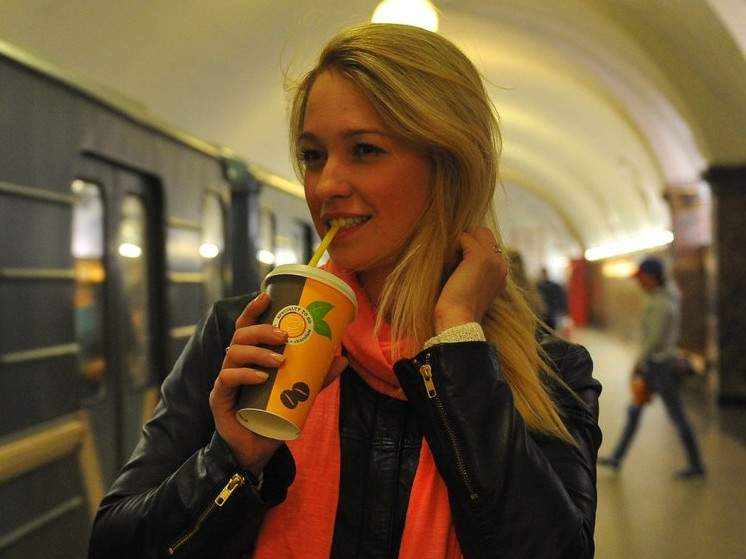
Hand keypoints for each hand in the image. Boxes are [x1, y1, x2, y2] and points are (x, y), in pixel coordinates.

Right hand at [209, 293, 347, 474]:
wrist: (256, 450)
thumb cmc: (273, 416)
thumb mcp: (298, 393)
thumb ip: (317, 377)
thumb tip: (342, 358)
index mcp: (249, 357)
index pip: (246, 327)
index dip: (253, 309)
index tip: (266, 295)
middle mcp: (234, 364)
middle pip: (240, 335)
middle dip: (262, 330)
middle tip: (284, 336)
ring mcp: (224, 380)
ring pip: (233, 353)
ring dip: (258, 353)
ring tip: (279, 360)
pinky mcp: (219, 398)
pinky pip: (227, 379)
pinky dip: (245, 375)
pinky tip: (261, 378)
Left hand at [434, 228, 506, 332]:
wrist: (459, 320)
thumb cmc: (459, 309)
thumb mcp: (472, 287)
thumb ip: (474, 272)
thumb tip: (460, 256)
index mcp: (501, 273)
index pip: (489, 245)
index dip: (471, 250)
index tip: (460, 269)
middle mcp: (501, 264)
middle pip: (485, 233)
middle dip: (468, 241)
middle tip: (456, 261)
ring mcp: (492, 259)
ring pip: (477, 231)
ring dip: (461, 243)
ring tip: (453, 263)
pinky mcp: (479, 257)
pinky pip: (464, 237)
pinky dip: (453, 247)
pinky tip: (450, 264)